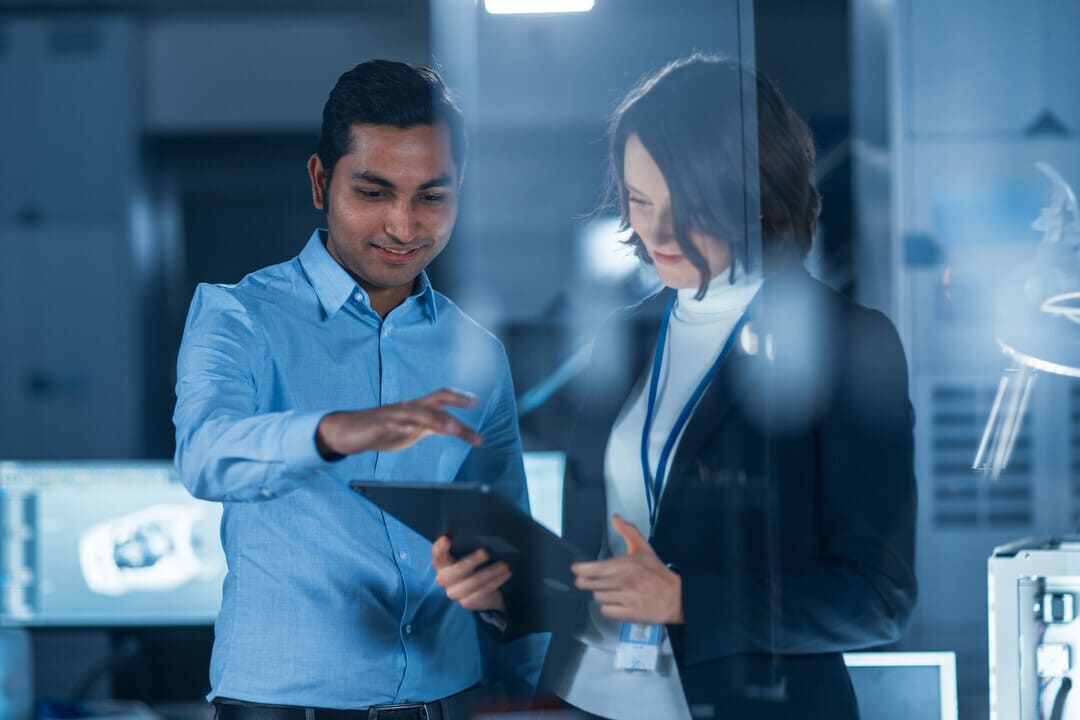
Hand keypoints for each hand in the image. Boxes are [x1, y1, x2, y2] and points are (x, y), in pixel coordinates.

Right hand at [316, 388, 482, 456]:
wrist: (347, 431)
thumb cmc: (381, 429)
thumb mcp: (412, 429)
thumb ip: (431, 426)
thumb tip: (452, 427)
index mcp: (416, 409)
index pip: (441, 398)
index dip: (459, 398)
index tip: (476, 401)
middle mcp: (408, 407)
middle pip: (435, 401)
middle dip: (455, 403)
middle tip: (472, 409)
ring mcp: (393, 415)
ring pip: (418, 413)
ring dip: (437, 420)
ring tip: (453, 428)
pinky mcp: (378, 426)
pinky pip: (392, 425)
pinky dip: (403, 427)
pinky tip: (412, 430)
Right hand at [432, 535, 510, 611]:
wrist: (481, 591)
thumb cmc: (474, 563)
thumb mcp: (469, 552)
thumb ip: (469, 544)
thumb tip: (483, 531)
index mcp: (441, 563)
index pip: (437, 554)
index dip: (440, 547)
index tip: (448, 538)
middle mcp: (443, 579)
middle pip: (456, 571)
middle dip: (472, 561)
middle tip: (486, 552)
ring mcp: (454, 592)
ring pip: (473, 582)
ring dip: (490, 572)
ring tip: (505, 564)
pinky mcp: (466, 602)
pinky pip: (482, 592)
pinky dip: (496, 581)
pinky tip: (506, 574)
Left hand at [571, 514, 683, 624]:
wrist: (677, 597)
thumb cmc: (658, 574)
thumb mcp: (644, 548)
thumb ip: (628, 532)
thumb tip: (616, 519)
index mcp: (628, 565)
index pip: (596, 569)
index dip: (581, 569)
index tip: (576, 568)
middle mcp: (627, 583)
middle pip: (592, 584)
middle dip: (585, 581)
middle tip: (584, 579)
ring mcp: (628, 600)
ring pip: (598, 597)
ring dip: (599, 593)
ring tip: (607, 589)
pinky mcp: (630, 614)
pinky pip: (607, 611)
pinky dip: (608, 607)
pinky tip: (614, 600)